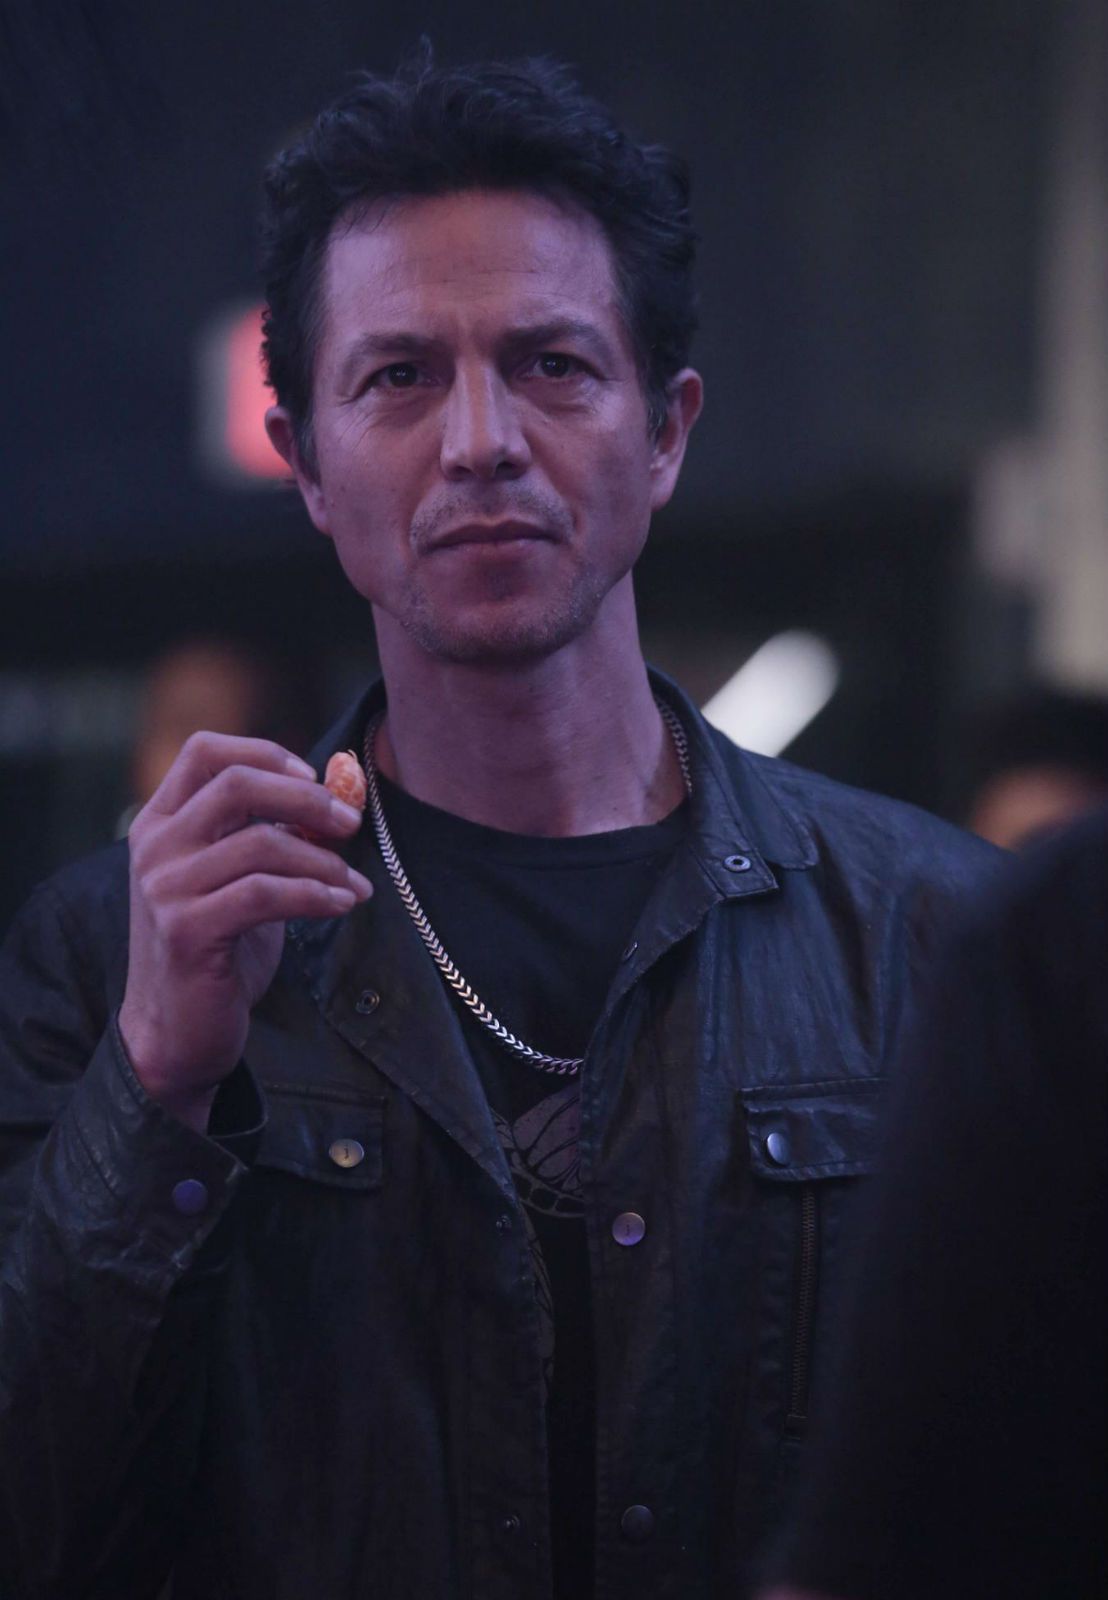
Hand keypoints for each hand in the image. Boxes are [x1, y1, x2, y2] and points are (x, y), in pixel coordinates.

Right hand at [119, 732, 370, 1129]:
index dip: (265, 753)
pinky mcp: (186, 930)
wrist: (178, 1031)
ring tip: (353, 886)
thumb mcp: (243, 879)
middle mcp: (154, 847)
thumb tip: (340, 797)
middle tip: (350, 824)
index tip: (314, 776)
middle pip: (237, 785)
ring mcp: (165, 888)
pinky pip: (265, 894)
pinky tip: (342, 905)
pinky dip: (315, 895)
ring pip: (261, 845)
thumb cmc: (219, 949)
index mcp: (160, 822)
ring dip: (322, 862)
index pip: (205, 752)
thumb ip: (274, 836)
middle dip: (306, 799)